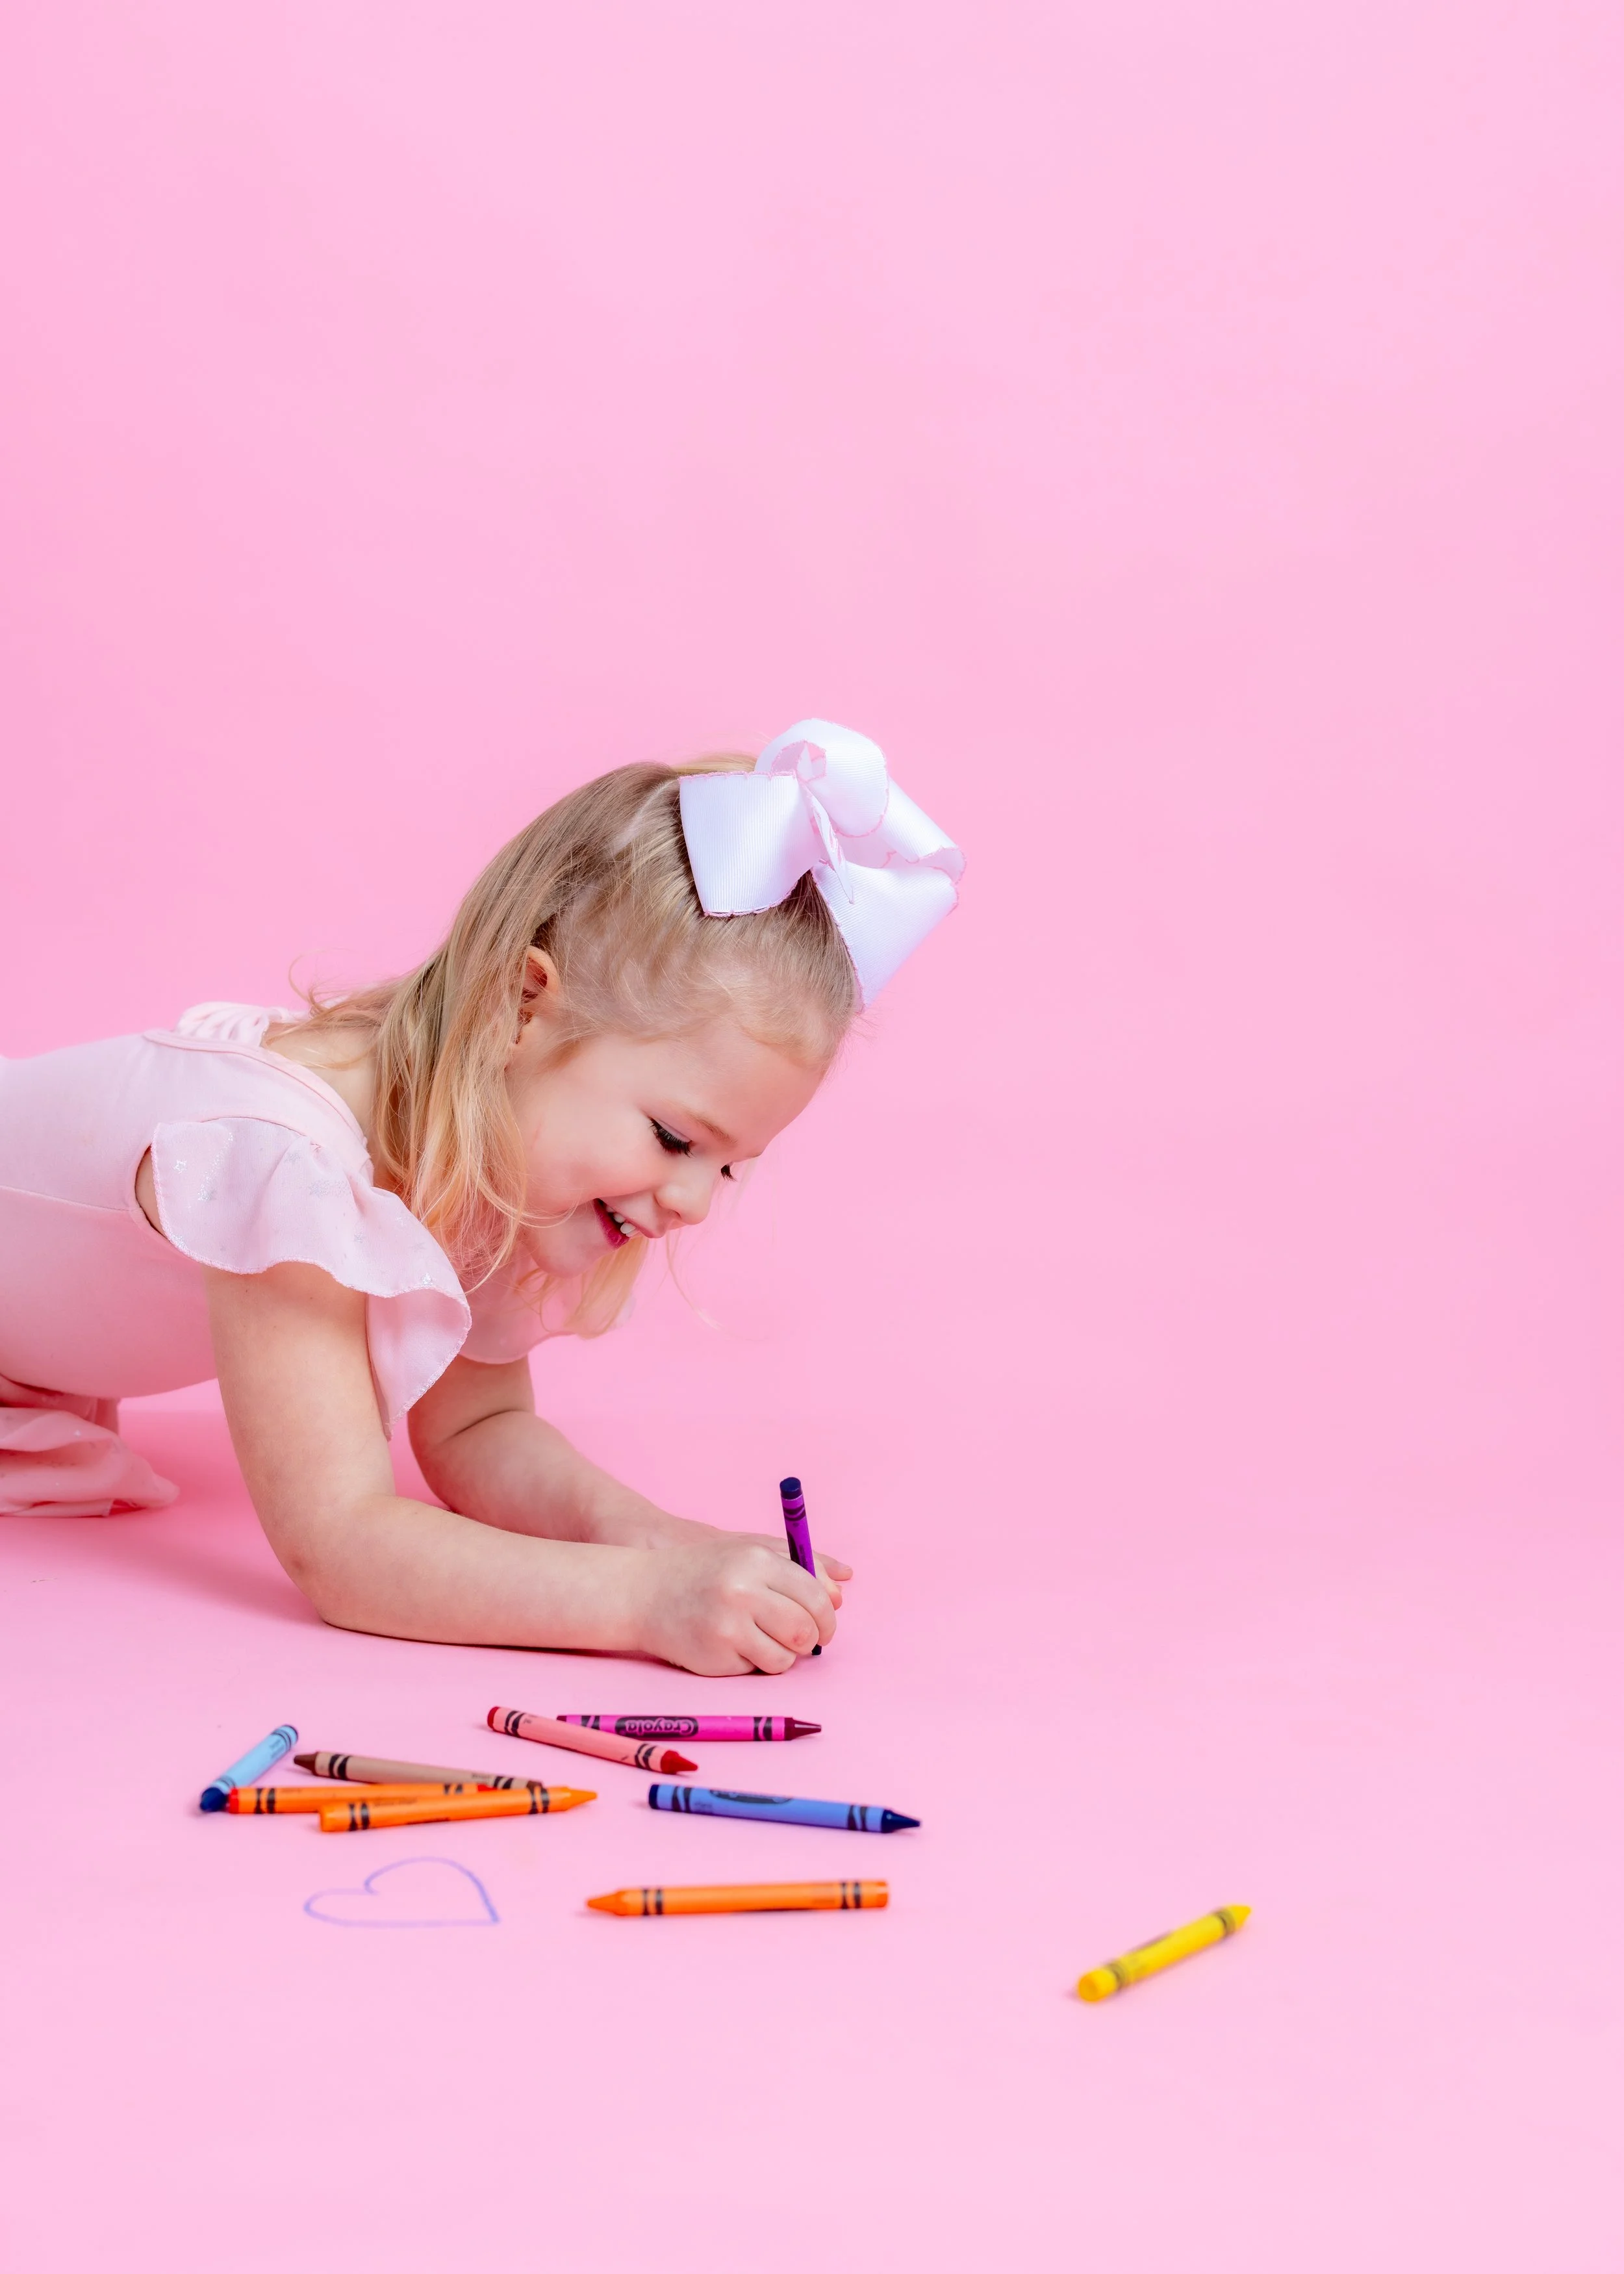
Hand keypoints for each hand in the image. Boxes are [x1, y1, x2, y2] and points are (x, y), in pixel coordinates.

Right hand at [632, 1532, 840, 1674]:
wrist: (643, 1593)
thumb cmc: (704, 1572)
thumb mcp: (747, 1552)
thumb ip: (797, 1566)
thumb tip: (840, 1592)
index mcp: (757, 1559)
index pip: (815, 1595)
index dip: (827, 1616)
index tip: (824, 1624)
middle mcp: (743, 1589)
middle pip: (805, 1629)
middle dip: (812, 1641)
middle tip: (805, 1642)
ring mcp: (728, 1625)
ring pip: (786, 1657)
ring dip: (783, 1655)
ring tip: (764, 1640)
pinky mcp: (715, 1655)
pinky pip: (757, 1669)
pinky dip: (755, 1663)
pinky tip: (734, 1646)